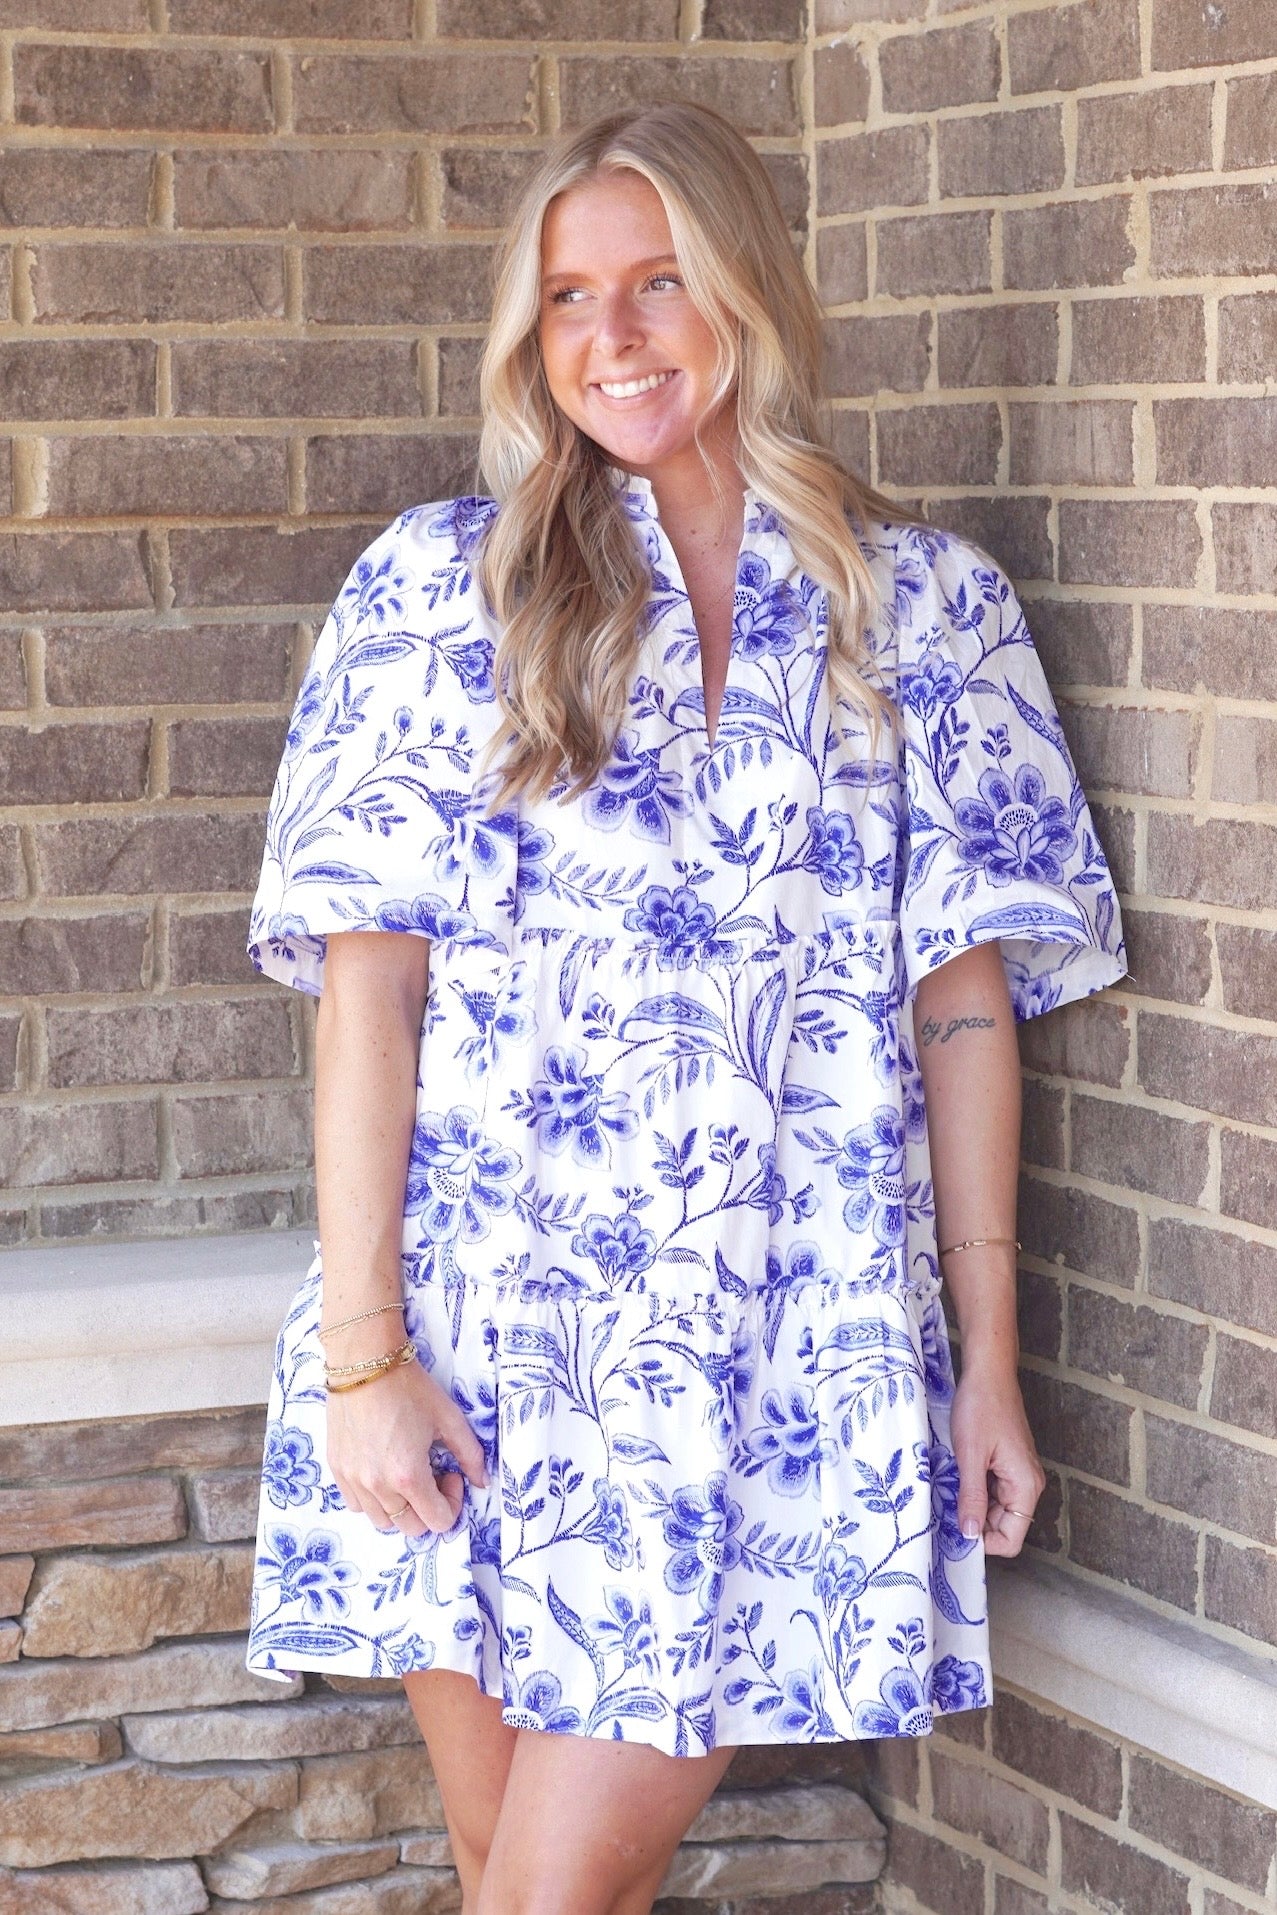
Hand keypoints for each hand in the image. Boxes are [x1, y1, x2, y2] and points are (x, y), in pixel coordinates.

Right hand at [326, 1355, 486, 1540]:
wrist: (364, 1362)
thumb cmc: (410, 1387)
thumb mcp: (449, 1418)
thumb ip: (470, 1455)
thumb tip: (482, 1482)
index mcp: (408, 1475)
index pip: (437, 1521)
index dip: (452, 1502)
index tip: (451, 1474)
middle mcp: (378, 1486)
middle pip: (410, 1527)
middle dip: (428, 1508)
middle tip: (432, 1474)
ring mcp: (353, 1480)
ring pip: (382, 1520)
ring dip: (401, 1506)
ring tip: (406, 1473)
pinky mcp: (337, 1469)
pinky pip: (356, 1504)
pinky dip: (373, 1499)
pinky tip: (382, 1469)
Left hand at [949, 1362, 1046, 1558]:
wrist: (988, 1372)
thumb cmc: (981, 1407)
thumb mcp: (971, 1455)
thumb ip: (972, 1497)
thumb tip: (970, 1534)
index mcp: (1026, 1487)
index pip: (1010, 1540)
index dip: (983, 1542)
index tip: (954, 1530)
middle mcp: (1027, 1485)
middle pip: (1002, 1527)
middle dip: (974, 1523)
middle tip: (944, 1510)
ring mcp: (1017, 1474)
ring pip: (994, 1509)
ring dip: (972, 1505)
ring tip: (947, 1490)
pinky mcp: (1006, 1464)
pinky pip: (991, 1491)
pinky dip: (973, 1490)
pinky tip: (955, 1477)